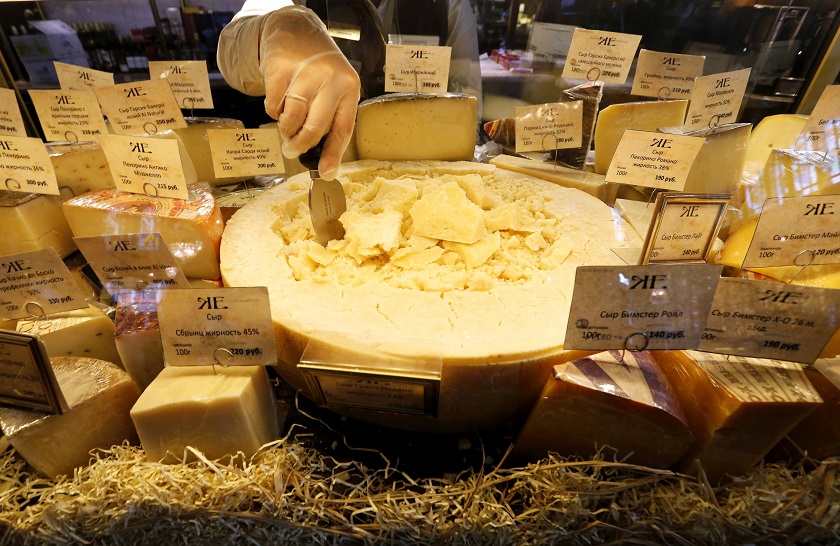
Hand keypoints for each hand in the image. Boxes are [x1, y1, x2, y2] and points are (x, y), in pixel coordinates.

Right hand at [259, 7, 359, 179]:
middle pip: (314, 128)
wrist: (296, 32)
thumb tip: (323, 163)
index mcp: (349, 89)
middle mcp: (330, 80)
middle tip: (291, 150)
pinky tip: (280, 101)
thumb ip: (331, 119)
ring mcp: (305, 74)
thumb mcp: (335, 90)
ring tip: (287, 125)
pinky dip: (274, 111)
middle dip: (300, 145)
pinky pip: (274, 106)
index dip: (333, 155)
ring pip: (291, 119)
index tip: (325, 173)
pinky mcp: (280, 70)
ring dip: (285, 129)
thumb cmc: (319, 71)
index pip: (342, 129)